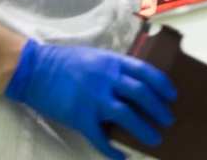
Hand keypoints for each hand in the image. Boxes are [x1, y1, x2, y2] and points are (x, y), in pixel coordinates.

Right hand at [4, 40, 176, 159]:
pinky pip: (100, 137)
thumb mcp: (98, 57)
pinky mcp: (79, 116)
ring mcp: (93, 98)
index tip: (172, 96)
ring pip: (127, 116)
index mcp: (113, 62)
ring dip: (144, 129)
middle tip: (168, 120)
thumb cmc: (68, 62)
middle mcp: (107, 79)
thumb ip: (118, 69)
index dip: (163, 85)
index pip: (147, 72)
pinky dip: (112, 150)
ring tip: (155, 138)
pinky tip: (121, 156)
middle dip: (159, 109)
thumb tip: (139, 84)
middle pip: (142, 94)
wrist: (35, 70)